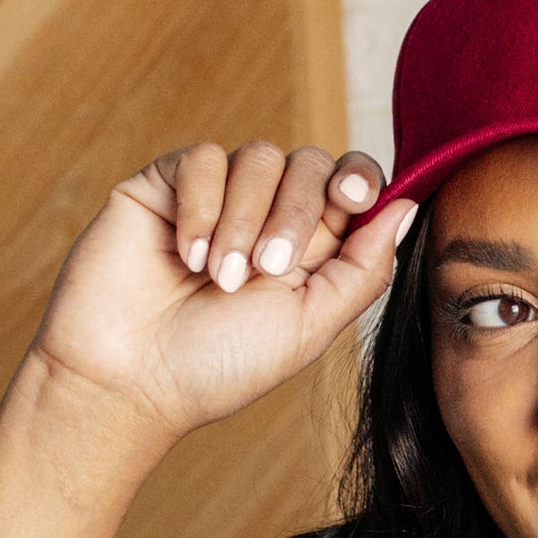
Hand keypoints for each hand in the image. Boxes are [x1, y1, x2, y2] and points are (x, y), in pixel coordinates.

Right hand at [31, 140, 415, 445]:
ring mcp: (216, 199)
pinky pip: (204, 158)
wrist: (129, 379)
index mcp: (309, 256)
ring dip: (245, 219)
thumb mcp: (309, 327)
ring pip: (258, 157)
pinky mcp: (166, 185)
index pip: (351, 189)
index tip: (352, 198)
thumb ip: (362, 270)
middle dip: (297, 213)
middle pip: (310, 165)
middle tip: (266, 269)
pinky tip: (186, 255)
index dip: (359, 180)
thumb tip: (407, 206)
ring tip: (219, 279)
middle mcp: (266, 220)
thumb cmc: (218, 368)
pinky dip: (202, 206)